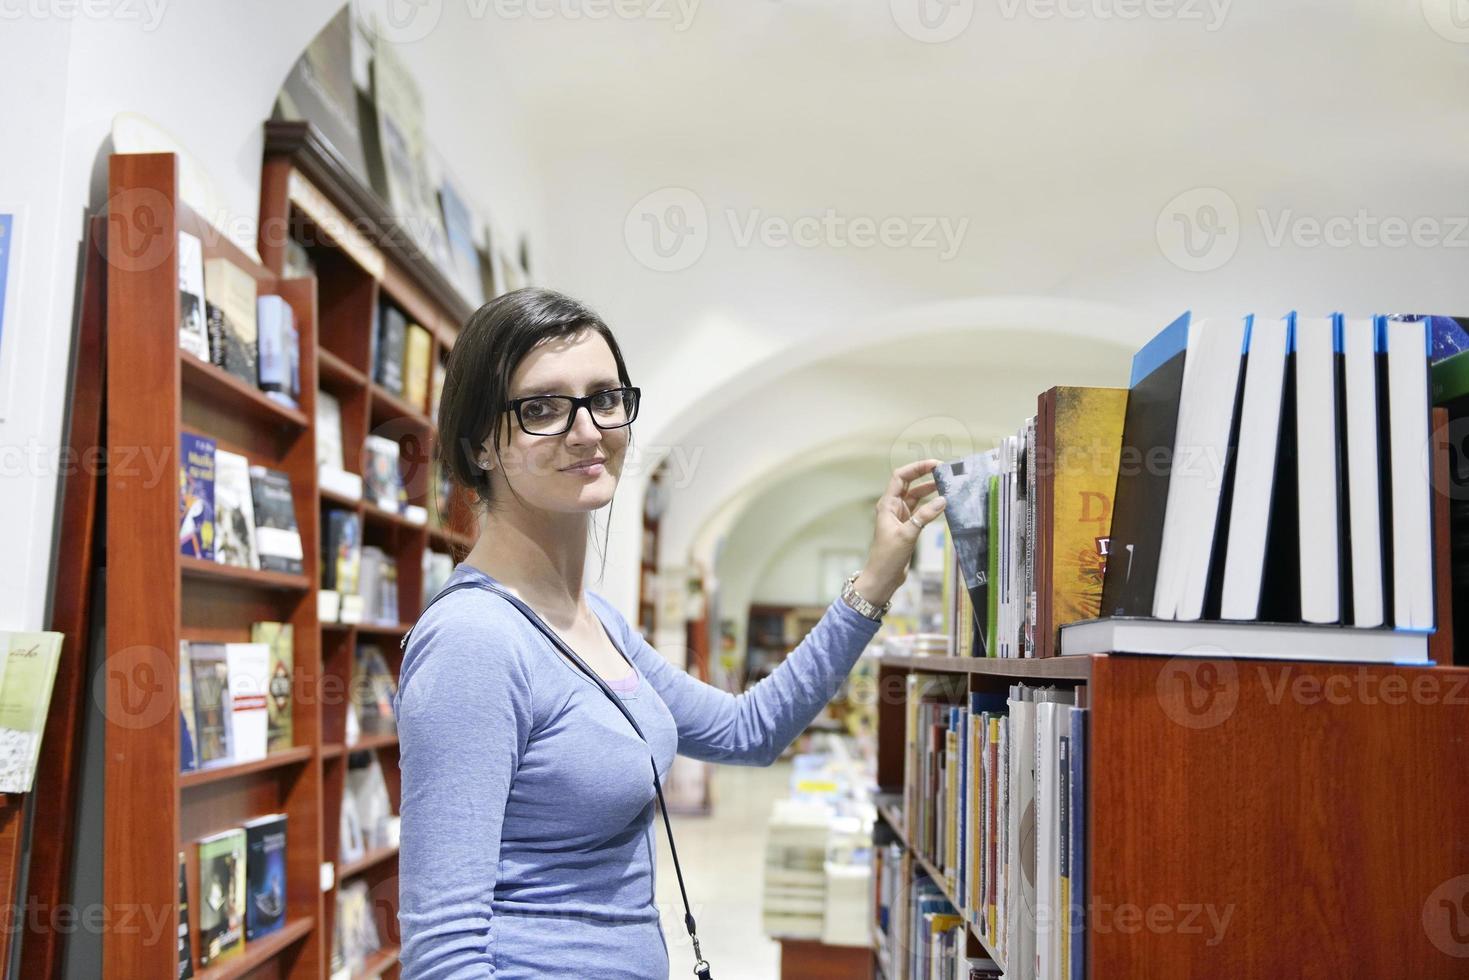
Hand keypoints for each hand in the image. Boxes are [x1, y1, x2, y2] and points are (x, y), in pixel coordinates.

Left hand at [853, 459, 946, 606]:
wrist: (883, 577)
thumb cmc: (888, 556)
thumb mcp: (907, 534)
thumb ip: (925, 517)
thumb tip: (943, 500)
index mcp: (887, 505)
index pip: (901, 477)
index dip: (916, 468)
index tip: (934, 465)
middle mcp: (893, 507)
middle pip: (909, 484)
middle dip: (924, 475)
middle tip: (944, 471)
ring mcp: (900, 517)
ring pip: (916, 497)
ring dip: (929, 490)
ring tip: (946, 484)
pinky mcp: (907, 527)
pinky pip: (920, 510)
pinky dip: (930, 505)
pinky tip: (942, 503)